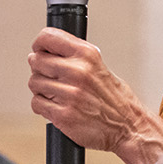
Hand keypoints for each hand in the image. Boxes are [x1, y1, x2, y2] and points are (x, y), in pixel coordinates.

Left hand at [27, 28, 162, 161]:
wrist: (128, 126)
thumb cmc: (115, 98)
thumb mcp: (99, 65)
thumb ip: (73, 55)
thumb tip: (43, 51)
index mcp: (87, 55)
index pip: (48, 37)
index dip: (39, 44)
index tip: (39, 50)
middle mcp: (77, 71)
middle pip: (36, 61)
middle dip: (40, 69)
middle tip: (50, 76)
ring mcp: (69, 94)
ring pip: (34, 82)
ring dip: (41, 89)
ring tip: (57, 93)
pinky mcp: (63, 115)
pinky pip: (37, 103)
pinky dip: (43, 106)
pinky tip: (56, 105)